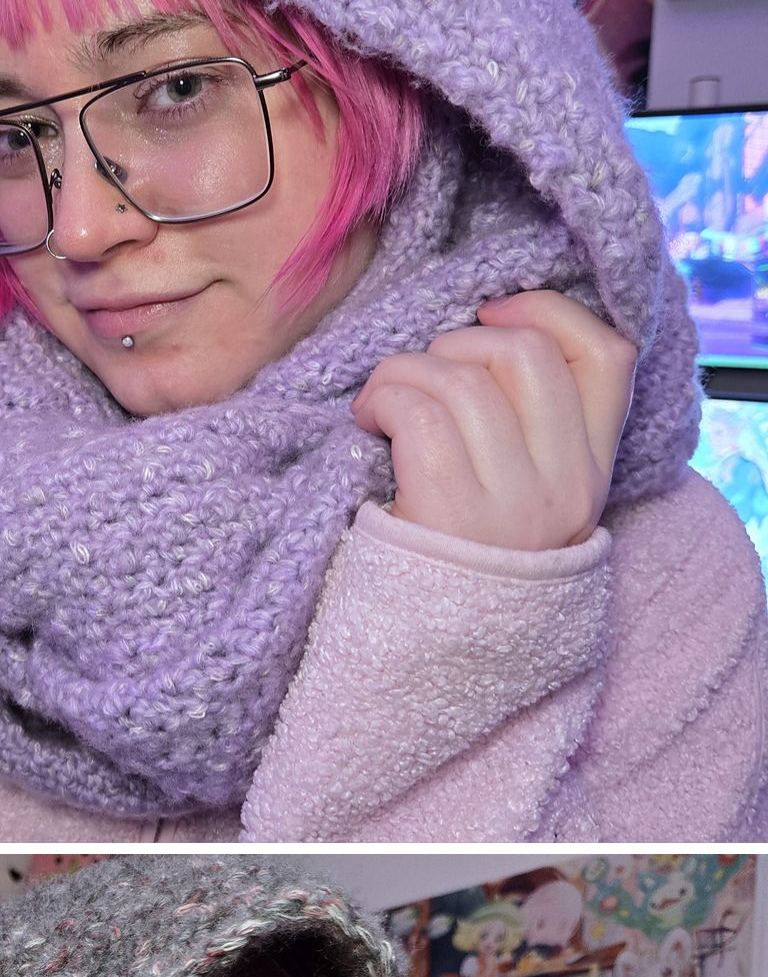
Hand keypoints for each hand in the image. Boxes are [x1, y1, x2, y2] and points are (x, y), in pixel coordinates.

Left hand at [351, 290, 636, 553]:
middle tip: (421, 379)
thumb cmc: (455, 563)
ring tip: (382, 404)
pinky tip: (367, 423)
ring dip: (404, 371)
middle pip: (524, 353)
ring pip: (463, 378)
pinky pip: (418, 412)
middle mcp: (566, 488)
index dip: (548, 311)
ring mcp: (514, 505)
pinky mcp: (452, 516)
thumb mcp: (519, 497)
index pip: (608, 356)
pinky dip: (382, 399)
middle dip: (457, 343)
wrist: (423, 666)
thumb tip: (485, 330)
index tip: (491, 314)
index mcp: (592, 473)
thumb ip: (526, 426)